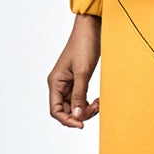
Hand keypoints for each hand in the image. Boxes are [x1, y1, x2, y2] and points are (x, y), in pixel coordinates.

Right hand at [49, 14, 101, 128]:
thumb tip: (77, 116)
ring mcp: (68, 83)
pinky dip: (88, 103)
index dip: (67, 120)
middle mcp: (59, 84)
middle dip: (80, 114)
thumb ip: (79, 95)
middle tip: (96, 108)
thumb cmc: (84, 45)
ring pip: (74, 106)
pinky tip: (97, 101)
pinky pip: (80, 99)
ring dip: (86, 109)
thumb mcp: (83, 72)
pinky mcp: (78, 80)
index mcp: (55, 82)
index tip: (81, 125)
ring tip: (98, 104)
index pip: (55, 110)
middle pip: (65, 110)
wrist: (92, 29)